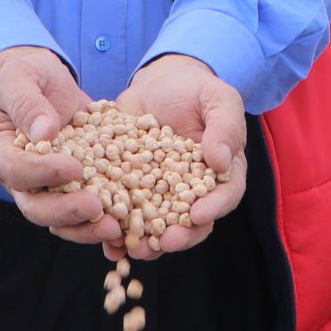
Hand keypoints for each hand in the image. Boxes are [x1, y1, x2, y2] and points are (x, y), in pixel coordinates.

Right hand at [0, 47, 120, 247]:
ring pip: (61, 219)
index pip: (16, 170)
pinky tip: (129, 220)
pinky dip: (105, 217)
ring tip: (115, 227)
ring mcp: (48, 186)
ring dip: (86, 227)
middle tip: (95, 208)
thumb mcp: (20, 77)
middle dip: (66, 211)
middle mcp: (20, 178)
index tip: (74, 167)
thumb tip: (44, 133)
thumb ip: (26, 103)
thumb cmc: (25, 75)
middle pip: (36, 207)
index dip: (42, 172)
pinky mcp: (75, 186)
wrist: (45, 79)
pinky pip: (87, 210)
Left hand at [114, 53, 245, 260]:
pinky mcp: (131, 189)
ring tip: (133, 248)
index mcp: (220, 174)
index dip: (213, 208)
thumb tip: (220, 161)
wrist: (159, 83)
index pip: (224, 196)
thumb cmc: (195, 90)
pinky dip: (116, 229)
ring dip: (146, 241)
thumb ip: (225, 127)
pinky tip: (106, 242)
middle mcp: (191, 191)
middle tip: (164, 242)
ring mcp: (160, 194)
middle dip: (178, 236)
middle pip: (190, 222)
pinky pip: (125, 213)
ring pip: (157, 225)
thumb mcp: (218, 99)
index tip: (198, 215)